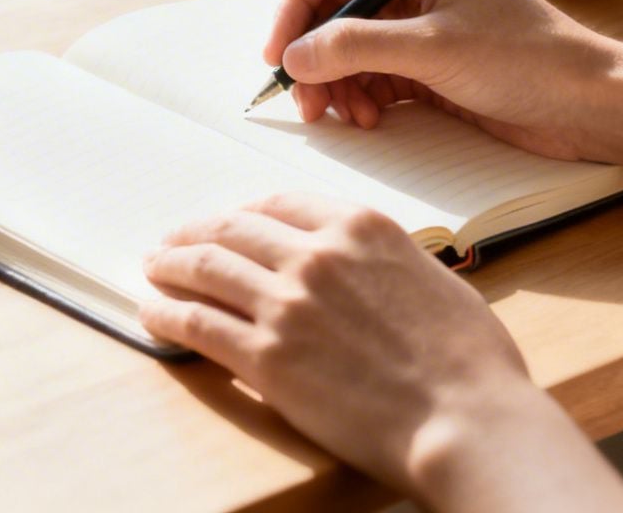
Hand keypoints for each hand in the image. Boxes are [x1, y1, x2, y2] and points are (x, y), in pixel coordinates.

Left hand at [141, 193, 534, 501]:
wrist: (466, 419)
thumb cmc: (469, 360)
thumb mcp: (430, 277)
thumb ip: (384, 262)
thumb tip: (364, 270)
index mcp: (360, 227)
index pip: (279, 203)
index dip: (242, 212)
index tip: (227, 222)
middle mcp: (316, 254)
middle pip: (232, 230)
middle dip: (194, 233)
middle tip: (171, 242)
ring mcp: (286, 304)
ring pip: (206, 269)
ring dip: (171, 266)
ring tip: (153, 270)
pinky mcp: (267, 358)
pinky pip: (200, 325)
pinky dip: (168, 315)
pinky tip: (154, 314)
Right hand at [264, 0, 622, 160]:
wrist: (591, 104)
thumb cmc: (527, 59)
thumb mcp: (432, 50)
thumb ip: (355, 48)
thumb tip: (293, 57)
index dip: (293, 5)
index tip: (279, 54)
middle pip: (331, 7)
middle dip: (313, 54)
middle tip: (305, 101)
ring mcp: (419, 20)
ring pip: (346, 45)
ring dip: (335, 82)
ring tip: (342, 116)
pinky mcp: (428, 61)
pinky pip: (371, 73)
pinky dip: (360, 96)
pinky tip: (368, 118)